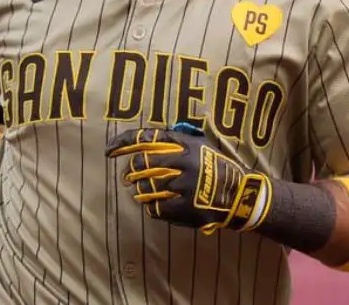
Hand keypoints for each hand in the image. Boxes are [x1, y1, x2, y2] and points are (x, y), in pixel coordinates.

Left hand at [105, 123, 270, 234]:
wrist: (240, 196)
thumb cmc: (217, 169)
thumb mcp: (202, 146)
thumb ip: (178, 140)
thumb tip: (146, 139)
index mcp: (186, 145)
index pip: (146, 139)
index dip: (123, 143)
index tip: (108, 150)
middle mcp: (184, 162)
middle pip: (140, 165)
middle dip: (129, 172)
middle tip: (127, 177)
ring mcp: (185, 186)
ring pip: (145, 188)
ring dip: (139, 192)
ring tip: (141, 192)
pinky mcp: (186, 208)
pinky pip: (155, 209)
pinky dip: (151, 208)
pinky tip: (157, 207)